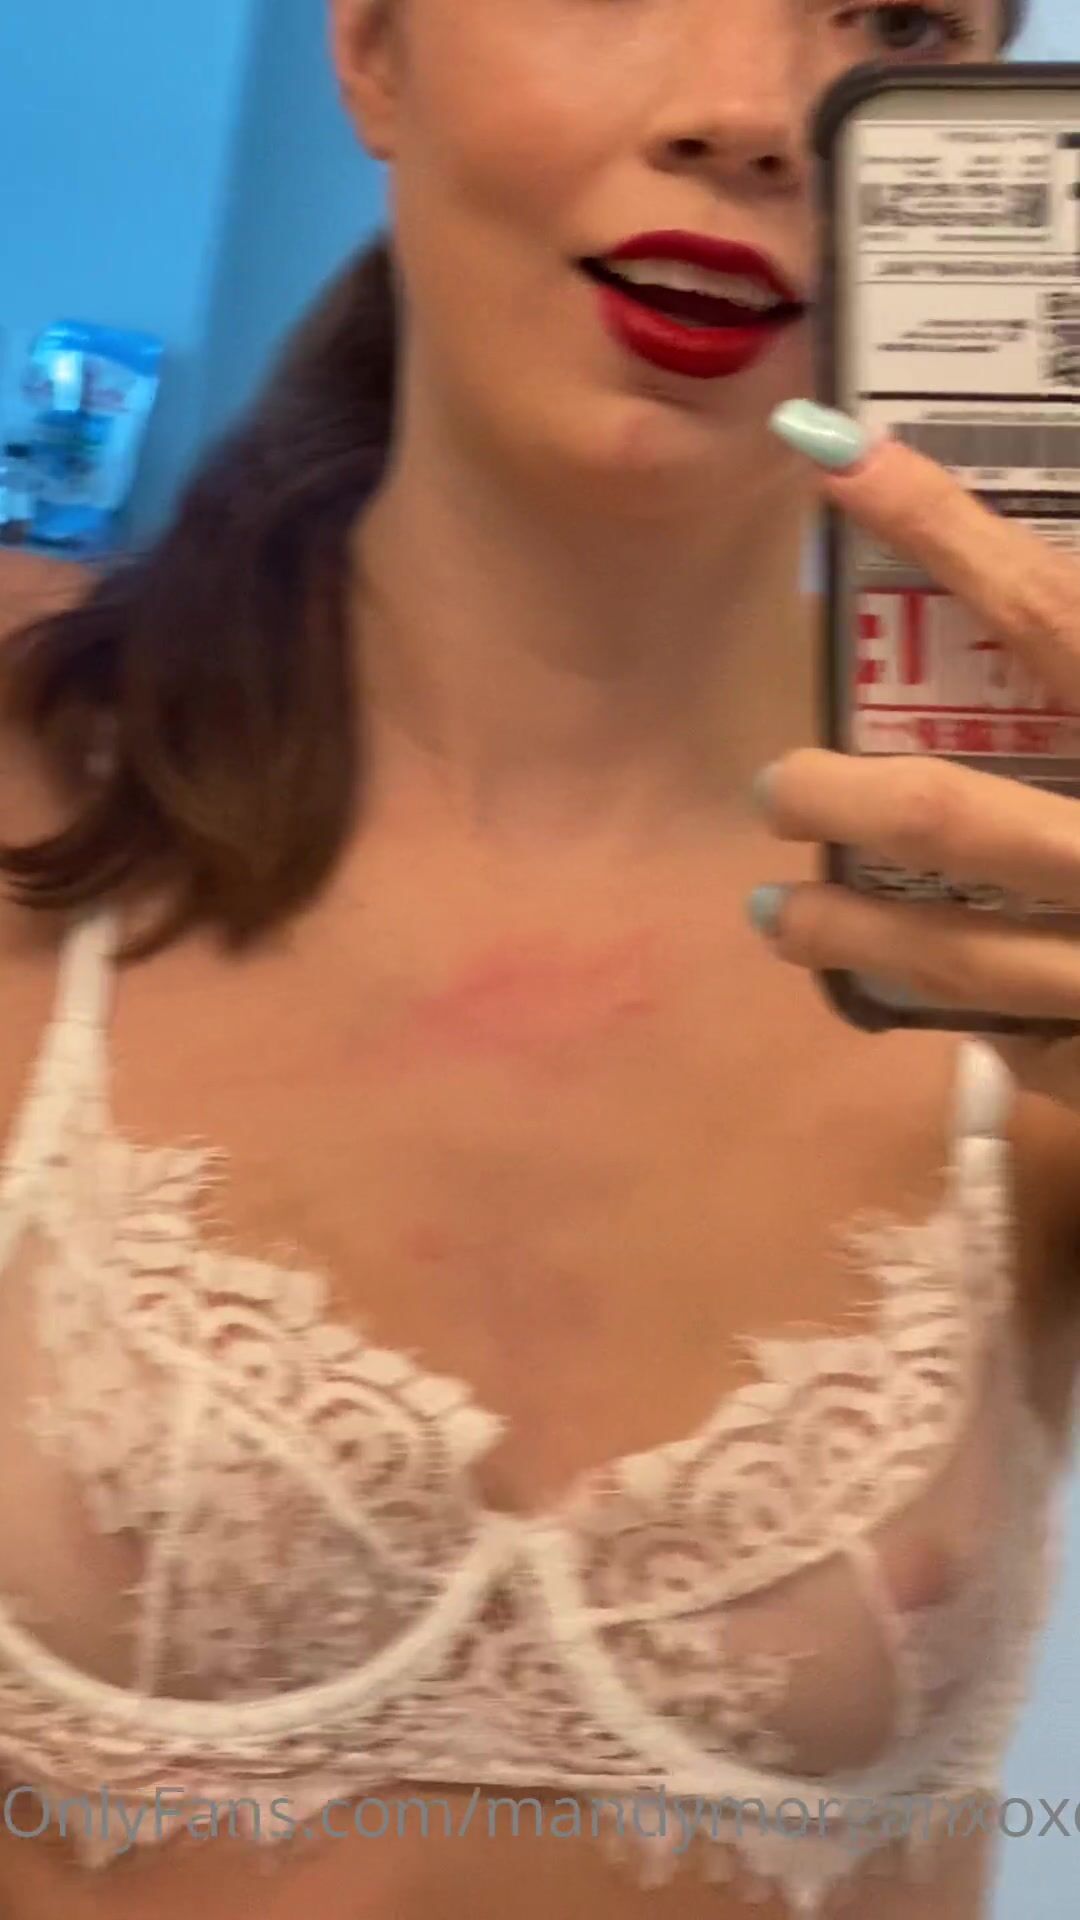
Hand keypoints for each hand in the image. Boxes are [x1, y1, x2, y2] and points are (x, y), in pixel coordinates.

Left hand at [751, 399, 1079, 1110]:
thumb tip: (1038, 578)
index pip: (1056, 611)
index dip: (942, 528)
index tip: (835, 457)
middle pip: (952, 814)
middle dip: (839, 795)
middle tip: (777, 786)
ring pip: (949, 953)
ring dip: (838, 928)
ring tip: (775, 906)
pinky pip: (1010, 1033)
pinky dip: (944, 1007)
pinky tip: (891, 987)